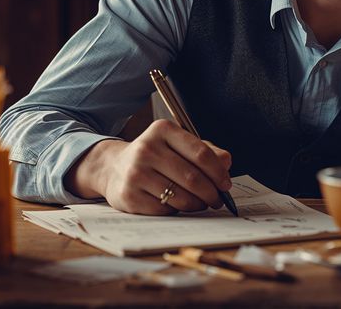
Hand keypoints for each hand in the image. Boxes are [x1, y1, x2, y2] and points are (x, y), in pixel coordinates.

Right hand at [97, 119, 232, 214]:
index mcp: (163, 130)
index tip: (225, 184)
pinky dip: (177, 210)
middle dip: (211, 193)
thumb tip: (226, 162)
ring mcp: (136, 173)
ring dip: (197, 204)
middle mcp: (147, 149)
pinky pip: (164, 209)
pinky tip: (177, 205)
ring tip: (201, 203)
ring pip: (180, 196)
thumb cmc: (155, 156)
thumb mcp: (178, 145)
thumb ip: (205, 151)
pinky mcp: (129, 196)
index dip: (218, 172)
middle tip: (217, 199)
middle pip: (192, 178)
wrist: (114, 167)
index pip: (201, 153)